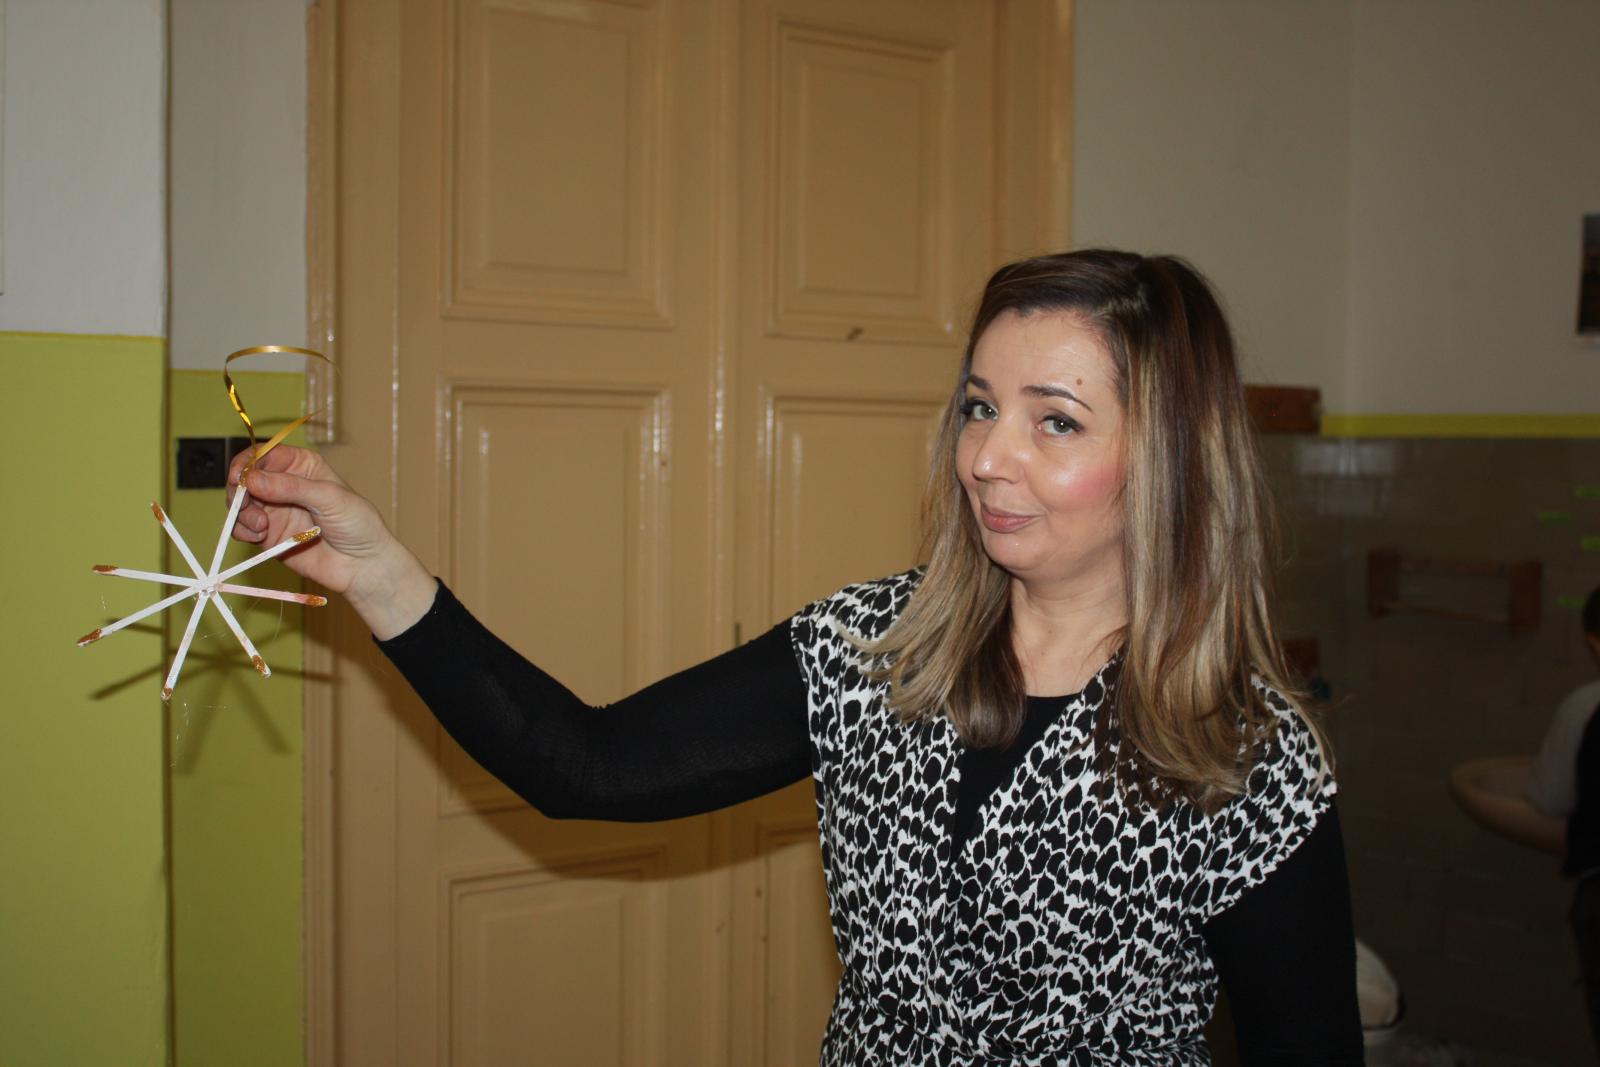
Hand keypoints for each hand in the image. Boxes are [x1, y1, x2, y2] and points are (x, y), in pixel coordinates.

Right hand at [227, 444, 435, 637]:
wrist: (363, 565)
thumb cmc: (358, 524)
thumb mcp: (330, 497)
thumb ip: (291, 488)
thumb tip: (252, 479)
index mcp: (302, 466)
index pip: (265, 454)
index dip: (247, 462)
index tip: (239, 476)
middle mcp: (284, 485)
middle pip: (245, 478)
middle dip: (238, 489)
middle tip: (244, 503)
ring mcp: (275, 511)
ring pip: (240, 503)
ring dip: (241, 512)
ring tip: (261, 525)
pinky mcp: (269, 536)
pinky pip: (243, 529)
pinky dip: (242, 531)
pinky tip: (259, 536)